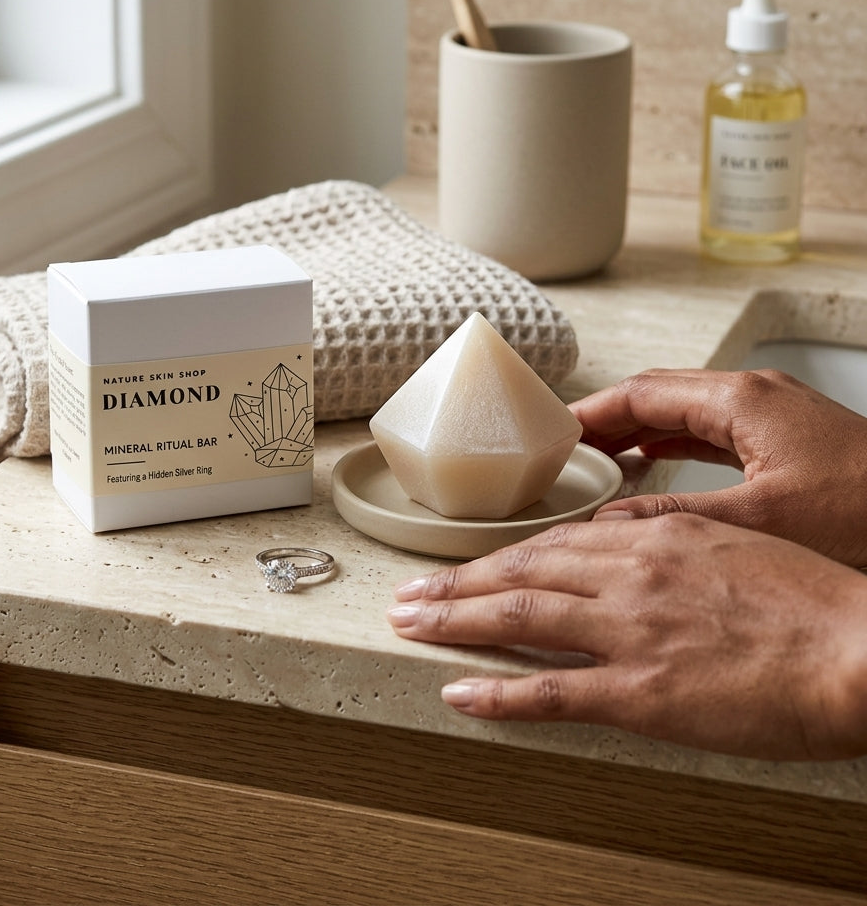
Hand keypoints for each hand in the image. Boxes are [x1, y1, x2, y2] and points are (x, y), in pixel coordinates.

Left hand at [386, 515, 866, 759]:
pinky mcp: (643, 692)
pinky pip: (552, 691)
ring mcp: (630, 633)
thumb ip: (666, 541)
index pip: (552, 545)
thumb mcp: (731, 544)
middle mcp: (629, 576)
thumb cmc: (811, 601)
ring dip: (455, 620)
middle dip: (457, 584)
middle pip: (520, 573)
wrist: (861, 649)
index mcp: (653, 539)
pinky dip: (499, 692)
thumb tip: (621, 539)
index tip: (466, 567)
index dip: (498, 557)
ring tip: (411, 623)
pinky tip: (460, 691)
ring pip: (519, 616)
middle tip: (410, 592)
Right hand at [570, 368, 866, 567]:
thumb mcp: (761, 521)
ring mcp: (772, 415)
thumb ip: (676, 515)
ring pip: (684, 409)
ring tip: (594, 456)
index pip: (643, 392)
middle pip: (659, 392)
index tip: (553, 432)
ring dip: (638, 428)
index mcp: (743, 401)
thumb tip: (611, 522)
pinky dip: (673, 441)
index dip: (592, 411)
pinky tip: (651, 462)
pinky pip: (711, 428)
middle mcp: (754, 396)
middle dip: (608, 416)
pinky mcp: (787, 439)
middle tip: (563, 446)